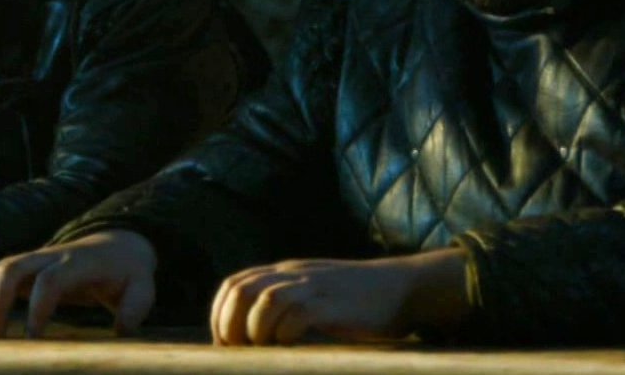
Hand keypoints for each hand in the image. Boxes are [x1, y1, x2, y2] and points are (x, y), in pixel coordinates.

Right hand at [0, 230, 157, 338]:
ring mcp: (39, 258)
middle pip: (12, 267)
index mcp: (80, 263)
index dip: (37, 309)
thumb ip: (136, 307)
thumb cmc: (129, 272)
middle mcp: (53, 256)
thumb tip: (120, 330)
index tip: (32, 341)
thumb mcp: (143, 287)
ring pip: (0, 269)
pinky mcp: (30, 266)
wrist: (120, 244)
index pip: (50, 280)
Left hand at [209, 249, 469, 345]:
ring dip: (255, 331)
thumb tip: (256, 339)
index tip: (225, 345)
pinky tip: (293, 346)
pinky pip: (296, 316)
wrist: (403, 287)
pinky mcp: (332, 305)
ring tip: (265, 350)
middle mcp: (294, 275)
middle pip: (240, 290)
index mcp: (286, 273)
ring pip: (263, 301)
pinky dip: (286, 335)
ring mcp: (314, 287)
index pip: (234, 285)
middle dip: (230, 325)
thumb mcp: (316, 293)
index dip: (221, 315)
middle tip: (240, 352)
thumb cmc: (358, 301)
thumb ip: (288, 305)